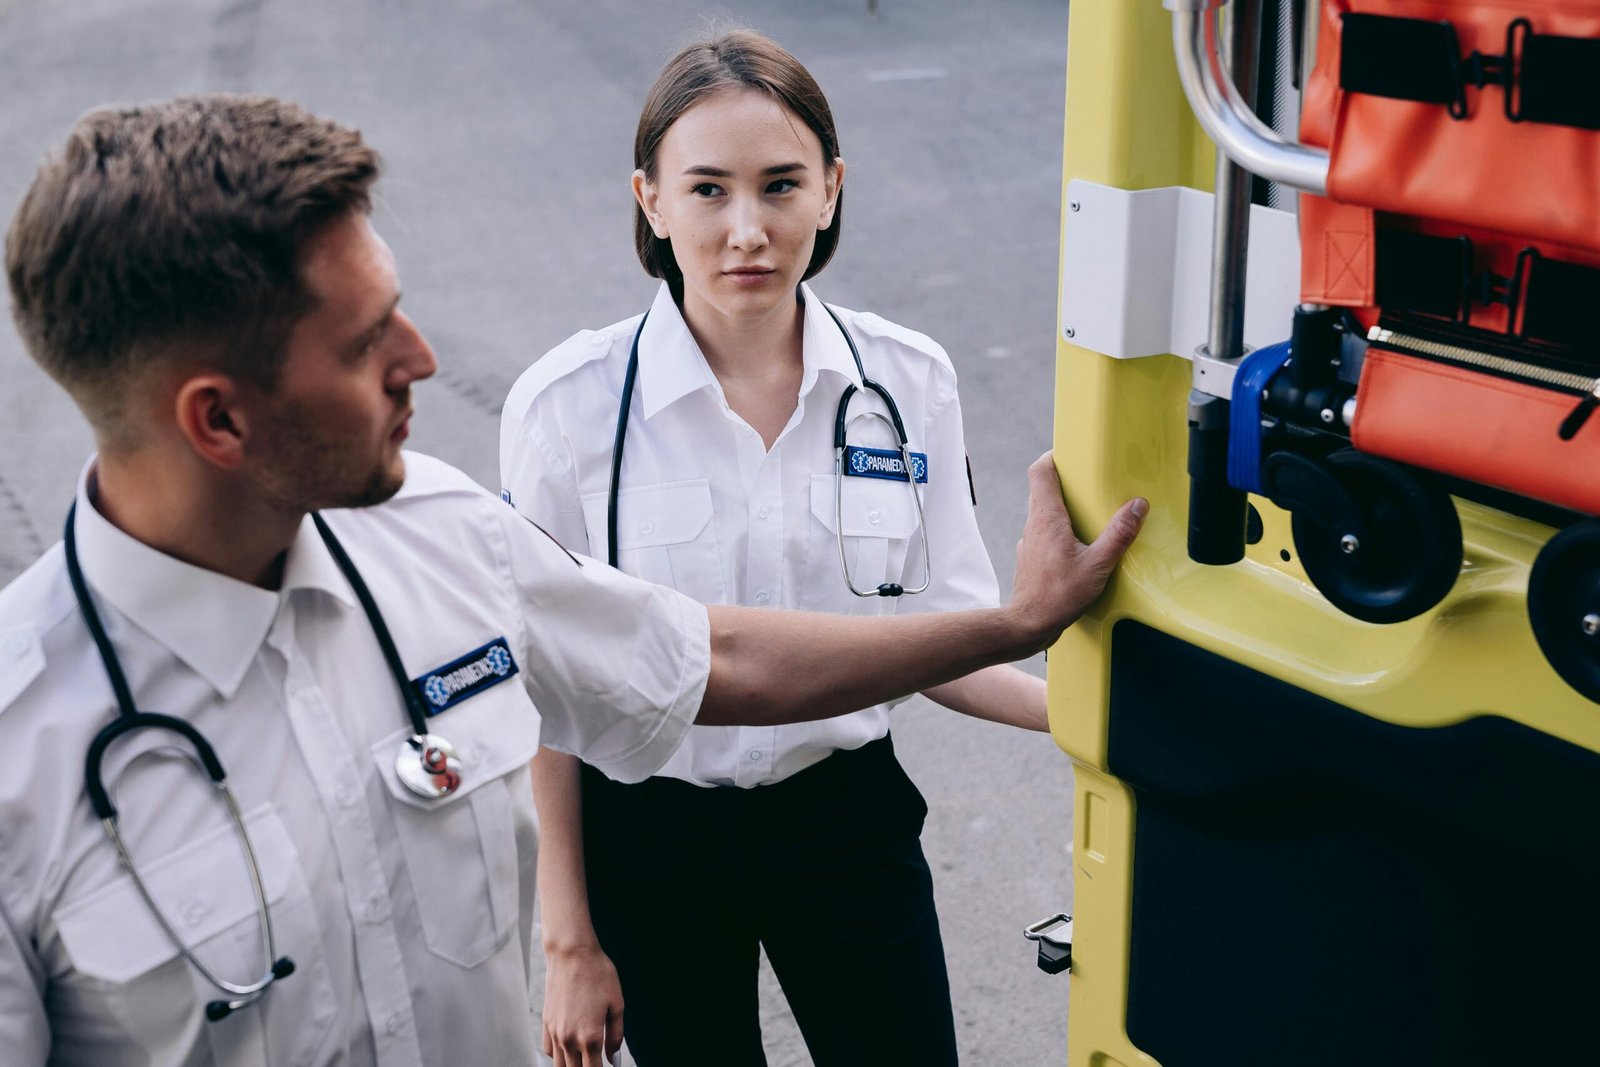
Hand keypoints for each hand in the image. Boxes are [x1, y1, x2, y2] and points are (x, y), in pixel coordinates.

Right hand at [542, 941, 623, 1066]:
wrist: (571, 954)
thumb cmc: (597, 974)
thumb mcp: (617, 1003)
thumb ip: (616, 1035)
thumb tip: (614, 1059)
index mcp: (590, 1037)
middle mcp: (569, 1039)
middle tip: (597, 1061)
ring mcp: (555, 1032)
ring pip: (561, 1065)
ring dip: (572, 1066)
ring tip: (584, 1059)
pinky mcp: (546, 1023)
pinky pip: (549, 1051)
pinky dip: (559, 1056)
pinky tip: (569, 1049)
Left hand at [1008, 452, 1145, 653]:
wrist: (1029, 624)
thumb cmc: (1058, 596)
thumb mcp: (1098, 564)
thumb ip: (1119, 534)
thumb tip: (1136, 507)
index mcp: (1047, 518)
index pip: (1040, 471)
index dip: (1053, 457)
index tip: (1071, 454)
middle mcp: (1034, 525)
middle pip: (1043, 488)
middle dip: (1066, 481)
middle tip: (1089, 483)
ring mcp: (1030, 541)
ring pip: (1043, 512)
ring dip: (1064, 508)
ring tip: (1089, 514)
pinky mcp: (1032, 557)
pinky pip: (1045, 533)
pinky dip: (1061, 531)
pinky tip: (1079, 546)